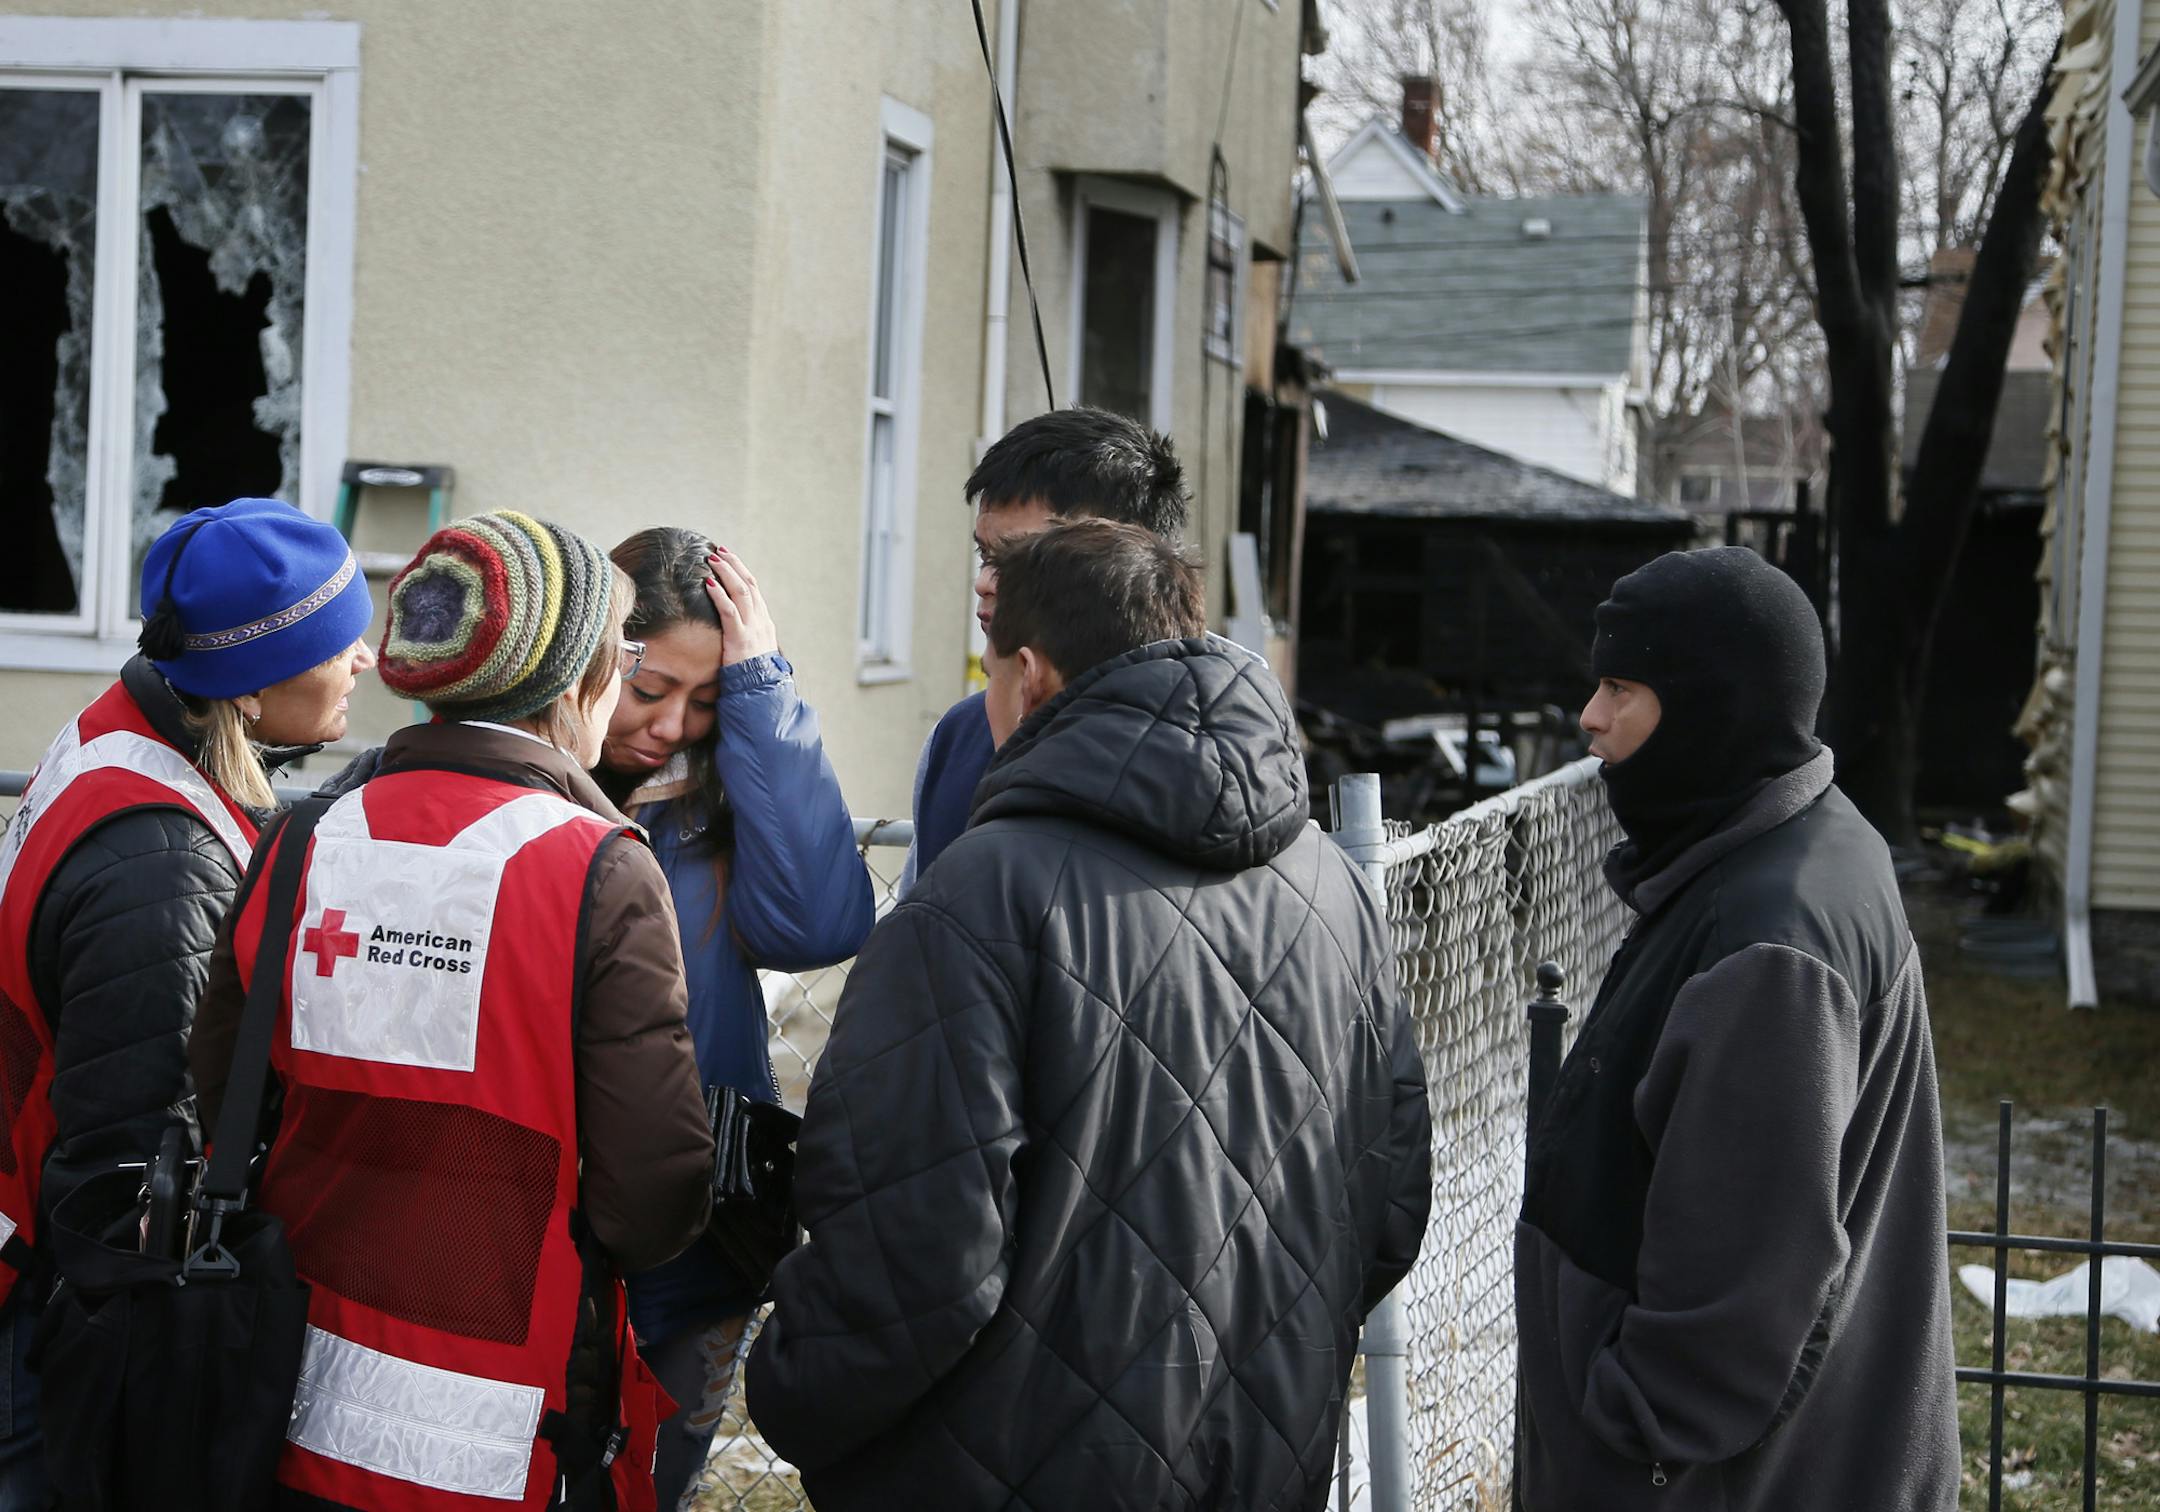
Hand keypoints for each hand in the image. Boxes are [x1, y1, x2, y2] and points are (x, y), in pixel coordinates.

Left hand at [706, 548, 780, 666]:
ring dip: (726, 573)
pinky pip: (729, 611)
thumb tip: (730, 628)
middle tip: (718, 551)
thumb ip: (743, 635)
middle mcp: (761, 620)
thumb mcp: (751, 650)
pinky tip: (709, 584)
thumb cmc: (753, 675)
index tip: (728, 558)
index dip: (741, 571)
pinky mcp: (740, 638)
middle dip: (733, 565)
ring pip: (741, 591)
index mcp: (764, 622)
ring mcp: (752, 628)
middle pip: (749, 584)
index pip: (754, 589)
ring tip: (712, 560)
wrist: (761, 692)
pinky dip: (719, 595)